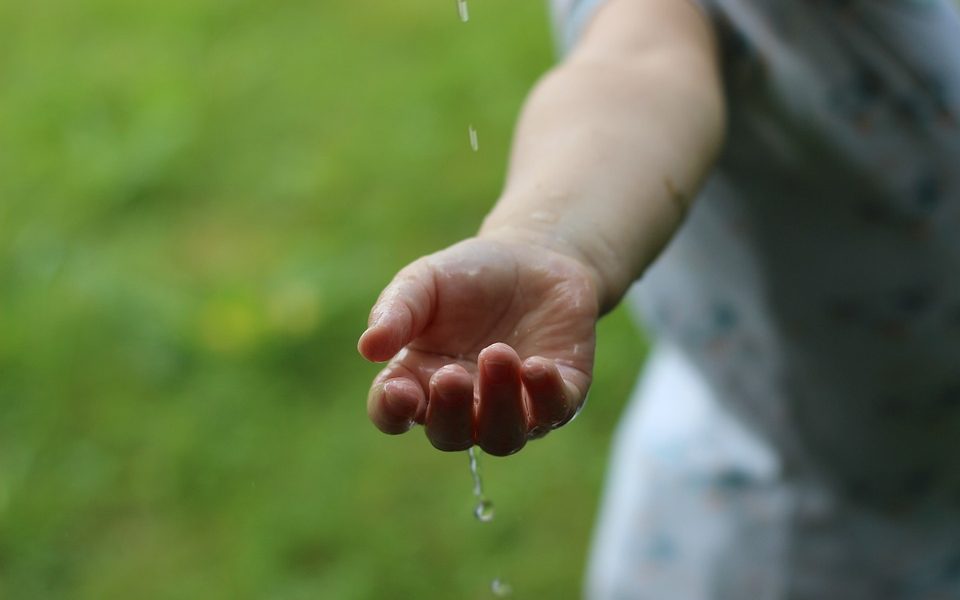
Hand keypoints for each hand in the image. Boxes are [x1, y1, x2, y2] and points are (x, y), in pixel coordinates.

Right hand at [358, 236, 598, 455]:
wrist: (535, 257)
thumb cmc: (468, 275)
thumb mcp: (425, 281)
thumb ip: (397, 311)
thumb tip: (368, 348)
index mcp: (418, 380)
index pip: (393, 414)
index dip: (392, 410)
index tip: (398, 390)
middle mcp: (464, 406)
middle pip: (449, 435)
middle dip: (450, 411)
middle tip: (452, 375)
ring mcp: (513, 408)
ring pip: (502, 436)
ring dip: (499, 403)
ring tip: (498, 354)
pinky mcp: (559, 397)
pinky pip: (552, 412)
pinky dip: (545, 396)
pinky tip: (537, 366)